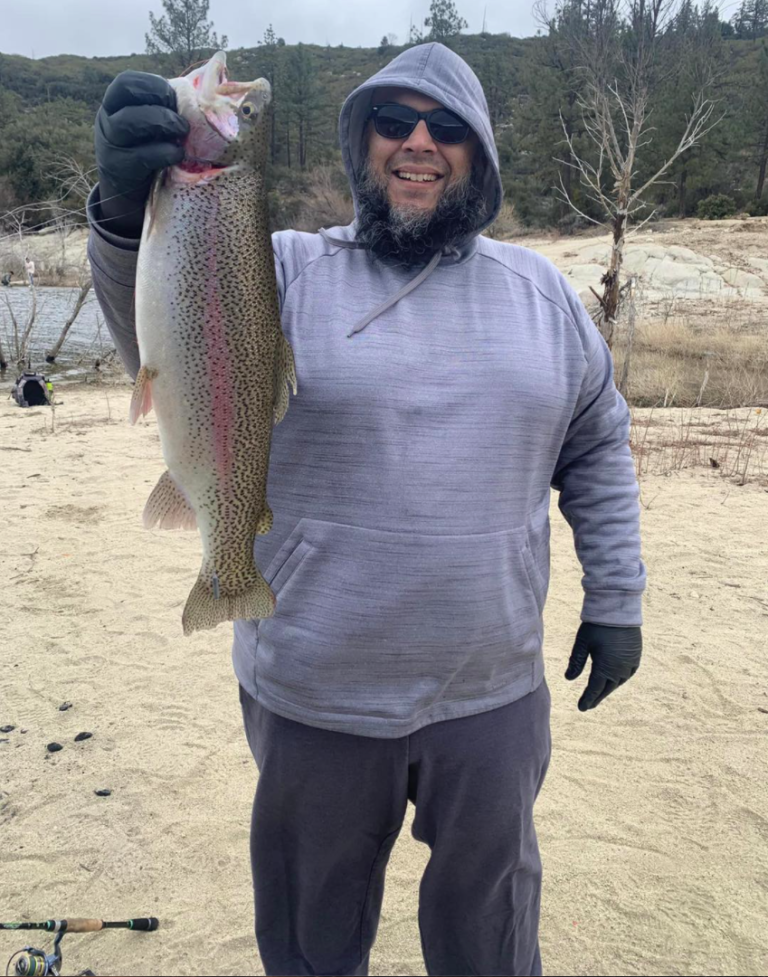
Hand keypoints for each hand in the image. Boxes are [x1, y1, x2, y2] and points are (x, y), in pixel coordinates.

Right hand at [94, 70, 188, 237]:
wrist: (126, 193)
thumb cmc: (145, 151)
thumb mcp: (148, 128)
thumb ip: (163, 111)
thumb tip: (197, 98)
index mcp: (115, 104)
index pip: (127, 83)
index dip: (153, 85)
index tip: (174, 97)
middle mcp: (107, 120)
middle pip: (127, 97)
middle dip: (160, 103)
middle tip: (182, 120)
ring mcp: (110, 144)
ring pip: (129, 122)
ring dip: (163, 123)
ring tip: (183, 132)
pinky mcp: (120, 169)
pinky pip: (142, 156)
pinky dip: (165, 152)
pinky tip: (178, 154)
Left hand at [565, 622, 641, 711]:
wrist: (618, 611)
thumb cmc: (596, 626)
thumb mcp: (582, 644)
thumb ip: (576, 662)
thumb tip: (568, 679)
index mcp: (605, 668)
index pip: (594, 689)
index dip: (587, 699)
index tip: (581, 708)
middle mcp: (619, 670)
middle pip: (606, 689)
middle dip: (597, 697)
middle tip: (589, 705)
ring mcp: (630, 664)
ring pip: (618, 682)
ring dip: (608, 688)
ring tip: (599, 693)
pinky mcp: (636, 656)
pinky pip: (628, 674)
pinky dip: (620, 679)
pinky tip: (615, 680)